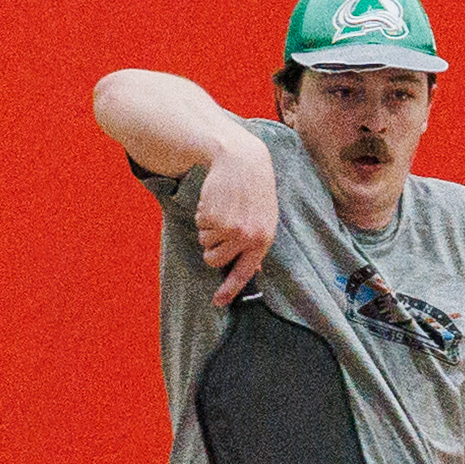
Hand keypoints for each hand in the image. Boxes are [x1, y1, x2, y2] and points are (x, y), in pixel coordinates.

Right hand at [193, 149, 279, 305]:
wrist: (242, 161)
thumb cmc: (254, 190)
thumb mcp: (265, 218)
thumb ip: (257, 243)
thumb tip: (255, 269)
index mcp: (263, 240)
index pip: (244, 272)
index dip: (229, 289)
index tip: (218, 302)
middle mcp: (247, 238)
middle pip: (215, 260)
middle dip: (211, 248)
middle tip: (219, 228)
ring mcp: (229, 228)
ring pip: (204, 243)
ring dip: (207, 229)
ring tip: (222, 209)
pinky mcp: (213, 217)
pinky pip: (199, 226)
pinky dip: (203, 215)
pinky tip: (216, 201)